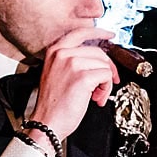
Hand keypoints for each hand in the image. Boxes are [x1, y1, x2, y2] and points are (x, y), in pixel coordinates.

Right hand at [27, 23, 119, 144]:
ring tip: (96, 95)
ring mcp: (72, 64)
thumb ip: (72, 60)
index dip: (99, 33)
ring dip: (105, 83)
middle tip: (104, 84)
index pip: (81, 32)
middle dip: (107, 68)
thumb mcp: (57, 73)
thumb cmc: (53, 105)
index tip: (110, 36)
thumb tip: (98, 58)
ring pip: (104, 65)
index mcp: (55, 51)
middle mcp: (62, 54)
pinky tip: (97, 98)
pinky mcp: (82, 77)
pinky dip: (106, 88)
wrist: (46, 124)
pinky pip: (106, 76)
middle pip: (98, 52)